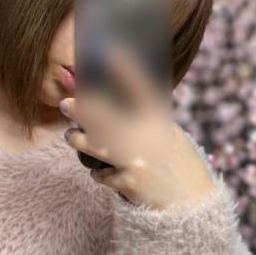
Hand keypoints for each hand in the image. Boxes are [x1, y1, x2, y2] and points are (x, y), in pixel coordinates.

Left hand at [60, 44, 215, 210]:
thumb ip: (143, 123)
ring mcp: (136, 158)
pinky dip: (100, 173)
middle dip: (82, 109)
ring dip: (78, 139)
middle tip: (65, 103)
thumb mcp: (167, 135)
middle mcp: (147, 135)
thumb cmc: (176, 164)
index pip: (140, 88)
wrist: (189, 203)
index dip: (124, 69)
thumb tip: (106, 113)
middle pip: (106, 117)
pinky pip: (101, 174)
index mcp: (159, 120)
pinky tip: (103, 173)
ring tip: (70, 135)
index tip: (108, 51)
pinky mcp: (127, 180)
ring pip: (95, 144)